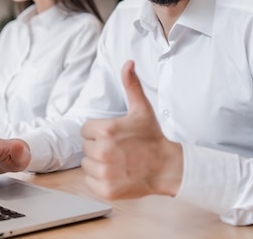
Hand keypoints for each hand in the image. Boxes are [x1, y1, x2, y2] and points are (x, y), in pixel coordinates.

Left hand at [80, 60, 182, 199]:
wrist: (167, 166)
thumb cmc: (152, 137)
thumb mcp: (142, 108)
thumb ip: (131, 84)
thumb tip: (128, 62)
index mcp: (107, 130)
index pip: (85, 130)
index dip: (99, 131)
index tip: (114, 135)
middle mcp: (104, 151)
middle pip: (86, 147)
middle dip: (99, 146)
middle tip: (119, 148)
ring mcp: (105, 172)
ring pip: (87, 164)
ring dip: (99, 163)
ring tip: (118, 160)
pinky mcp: (107, 189)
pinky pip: (89, 181)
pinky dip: (99, 179)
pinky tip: (116, 173)